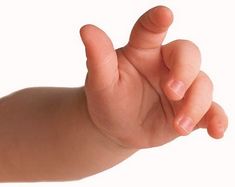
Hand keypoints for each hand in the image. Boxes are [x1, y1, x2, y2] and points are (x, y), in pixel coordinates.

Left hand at [80, 6, 227, 147]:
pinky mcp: (190, 109)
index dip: (157, 20)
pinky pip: (211, 110)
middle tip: (172, 91)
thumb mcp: (100, 82)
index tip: (164, 15)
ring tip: (178, 126)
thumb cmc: (107, 100)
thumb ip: (98, 57)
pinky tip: (215, 131)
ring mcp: (182, 86)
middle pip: (188, 54)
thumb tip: (86, 29)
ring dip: (195, 105)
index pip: (150, 29)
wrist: (116, 126)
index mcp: (142, 50)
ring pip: (202, 84)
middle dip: (184, 71)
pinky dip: (216, 119)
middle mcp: (166, 64)